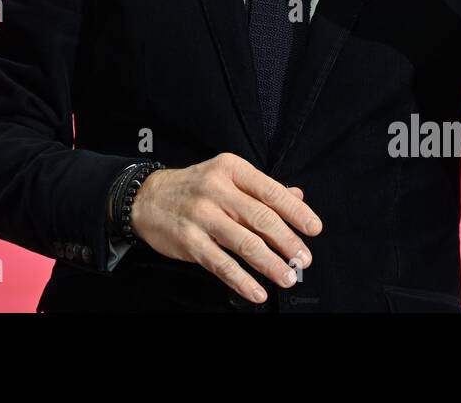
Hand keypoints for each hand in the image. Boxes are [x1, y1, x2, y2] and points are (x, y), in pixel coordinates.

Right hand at [128, 152, 320, 303]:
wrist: (146, 198)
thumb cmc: (193, 188)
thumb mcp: (226, 176)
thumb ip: (262, 188)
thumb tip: (298, 196)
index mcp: (231, 169)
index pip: (270, 191)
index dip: (296, 211)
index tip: (313, 229)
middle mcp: (216, 190)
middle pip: (260, 218)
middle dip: (287, 242)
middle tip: (304, 259)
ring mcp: (201, 216)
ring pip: (244, 243)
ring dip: (270, 264)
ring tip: (288, 276)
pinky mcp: (189, 241)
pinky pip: (221, 264)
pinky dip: (242, 280)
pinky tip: (257, 291)